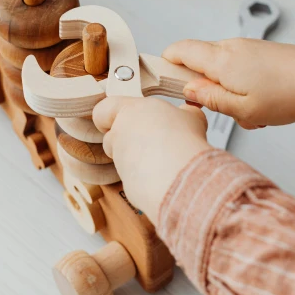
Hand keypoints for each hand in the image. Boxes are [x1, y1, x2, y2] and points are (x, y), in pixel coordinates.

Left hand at [92, 97, 210, 223]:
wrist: (179, 174)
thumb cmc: (183, 139)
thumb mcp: (191, 116)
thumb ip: (183, 113)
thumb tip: (187, 113)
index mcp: (130, 112)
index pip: (102, 110)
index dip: (109, 116)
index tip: (125, 121)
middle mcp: (119, 136)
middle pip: (111, 138)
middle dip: (126, 142)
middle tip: (150, 143)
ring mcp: (120, 162)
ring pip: (122, 160)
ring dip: (137, 161)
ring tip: (164, 162)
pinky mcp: (127, 184)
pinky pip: (134, 180)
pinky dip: (146, 180)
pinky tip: (165, 178)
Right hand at [162, 38, 294, 126]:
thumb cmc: (289, 96)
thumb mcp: (243, 109)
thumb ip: (210, 99)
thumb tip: (188, 91)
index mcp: (221, 60)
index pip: (179, 50)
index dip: (166, 65)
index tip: (165, 84)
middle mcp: (231, 48)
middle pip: (198, 61)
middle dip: (202, 87)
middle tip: (220, 108)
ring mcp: (246, 48)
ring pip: (220, 69)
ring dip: (226, 91)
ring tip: (248, 110)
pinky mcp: (260, 53)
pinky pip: (238, 70)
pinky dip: (242, 88)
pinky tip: (262, 104)